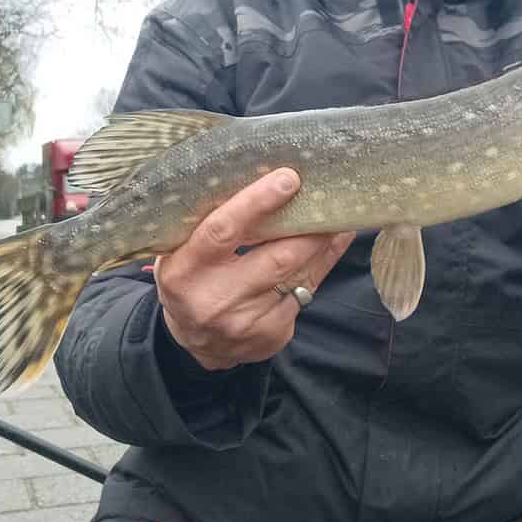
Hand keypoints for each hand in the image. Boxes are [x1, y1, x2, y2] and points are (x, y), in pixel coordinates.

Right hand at [155, 168, 353, 370]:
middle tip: (328, 198)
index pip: (223, 230)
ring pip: (298, 274)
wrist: (196, 343)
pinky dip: (321, 265)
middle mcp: (214, 300)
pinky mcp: (271, 334)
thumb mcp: (185, 252)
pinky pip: (306, 292)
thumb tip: (268, 178)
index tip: (288, 178)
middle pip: (276, 257)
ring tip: (337, 217)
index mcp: (184, 271)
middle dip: (308, 227)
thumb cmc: (192, 280)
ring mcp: (245, 321)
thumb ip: (214, 222)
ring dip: (321, 244)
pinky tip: (330, 246)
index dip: (257, 202)